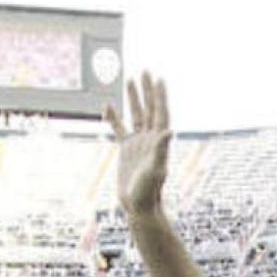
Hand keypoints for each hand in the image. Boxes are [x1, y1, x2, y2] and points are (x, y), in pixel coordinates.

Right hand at [105, 73, 172, 217]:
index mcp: (158, 141)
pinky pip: (119, 128)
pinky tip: (108, 105)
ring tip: (130, 79)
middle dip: (147, 90)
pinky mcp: (126, 149)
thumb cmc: (149, 191)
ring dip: (133, 98)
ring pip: (135, 114)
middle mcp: (149, 138)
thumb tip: (169, 131)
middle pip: (149, 108)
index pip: (160, 112)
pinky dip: (113, 117)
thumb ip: (161, 150)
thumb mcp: (156, 169)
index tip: (159, 79)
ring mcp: (138, 142)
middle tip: (145, 71)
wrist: (138, 205)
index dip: (160, 96)